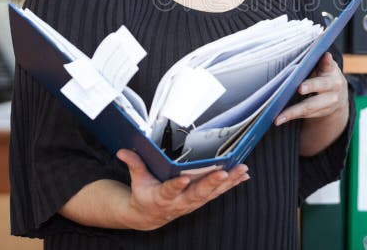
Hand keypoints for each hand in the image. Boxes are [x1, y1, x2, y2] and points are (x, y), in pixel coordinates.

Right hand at [116, 149, 248, 230]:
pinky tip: (243, 176)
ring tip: (240, 170)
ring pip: (212, 193)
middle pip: (196, 193)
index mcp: (161, 197)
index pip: (169, 191)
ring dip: (228, 182)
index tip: (184, 179)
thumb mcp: (137, 180)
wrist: (149, 215)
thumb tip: (123, 151)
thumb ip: (134, 164)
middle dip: (210, 183)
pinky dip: (231, 184)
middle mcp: (179, 202)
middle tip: (223, 172)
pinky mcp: (201, 200)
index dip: (176, 186)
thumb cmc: (144, 194)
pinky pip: (218, 192)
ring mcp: (192, 202)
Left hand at [275, 52, 347, 124]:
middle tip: (300, 88)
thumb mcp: (323, 66)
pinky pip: (307, 114)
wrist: (339, 93)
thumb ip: (315, 61)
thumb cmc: (323, 75)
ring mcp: (331, 101)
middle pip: (322, 85)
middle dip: (311, 86)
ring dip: (293, 111)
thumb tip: (303, 54)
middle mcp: (334, 85)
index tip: (325, 56)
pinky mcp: (324, 112)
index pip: (329, 63)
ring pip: (311, 106)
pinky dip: (293, 116)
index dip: (327, 61)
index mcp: (332, 70)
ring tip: (279, 117)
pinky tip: (280, 119)